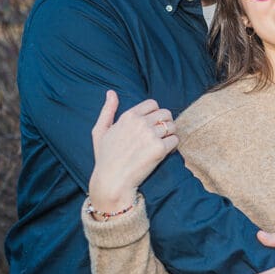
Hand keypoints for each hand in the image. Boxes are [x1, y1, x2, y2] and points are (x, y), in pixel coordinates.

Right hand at [88, 90, 177, 215]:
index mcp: (128, 116)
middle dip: (165, 123)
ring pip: (172, 126)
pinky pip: (175, 140)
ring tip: (161, 144)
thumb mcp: (100, 131)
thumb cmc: (105, 158)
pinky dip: (172, 146)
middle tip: (159, 135)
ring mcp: (151, 135)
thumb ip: (107, 110)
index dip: (155, 114)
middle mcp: (140, 123)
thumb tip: (111, 92)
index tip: (151, 125)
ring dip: (170, 134)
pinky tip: (163, 153)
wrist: (112, 181)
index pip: (153, 104)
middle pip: (166, 113)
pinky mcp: (160, 148)